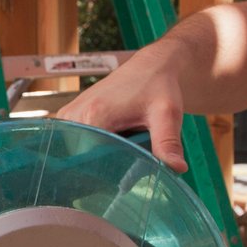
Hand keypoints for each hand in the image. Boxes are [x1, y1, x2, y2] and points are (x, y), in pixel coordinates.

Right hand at [55, 61, 189, 171]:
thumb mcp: (167, 114)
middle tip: (126, 170)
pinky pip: (75, 142)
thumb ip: (168, 142)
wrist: (150, 66)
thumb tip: (176, 168)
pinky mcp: (70, 115)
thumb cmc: (159, 88)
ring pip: (76, 153)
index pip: (86, 162)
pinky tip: (111, 145)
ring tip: (120, 154)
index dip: (103, 176)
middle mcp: (76, 115)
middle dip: (101, 169)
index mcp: (95, 116)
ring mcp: (69, 115)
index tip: (120, 181)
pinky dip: (91, 148)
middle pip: (79, 160)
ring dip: (96, 159)